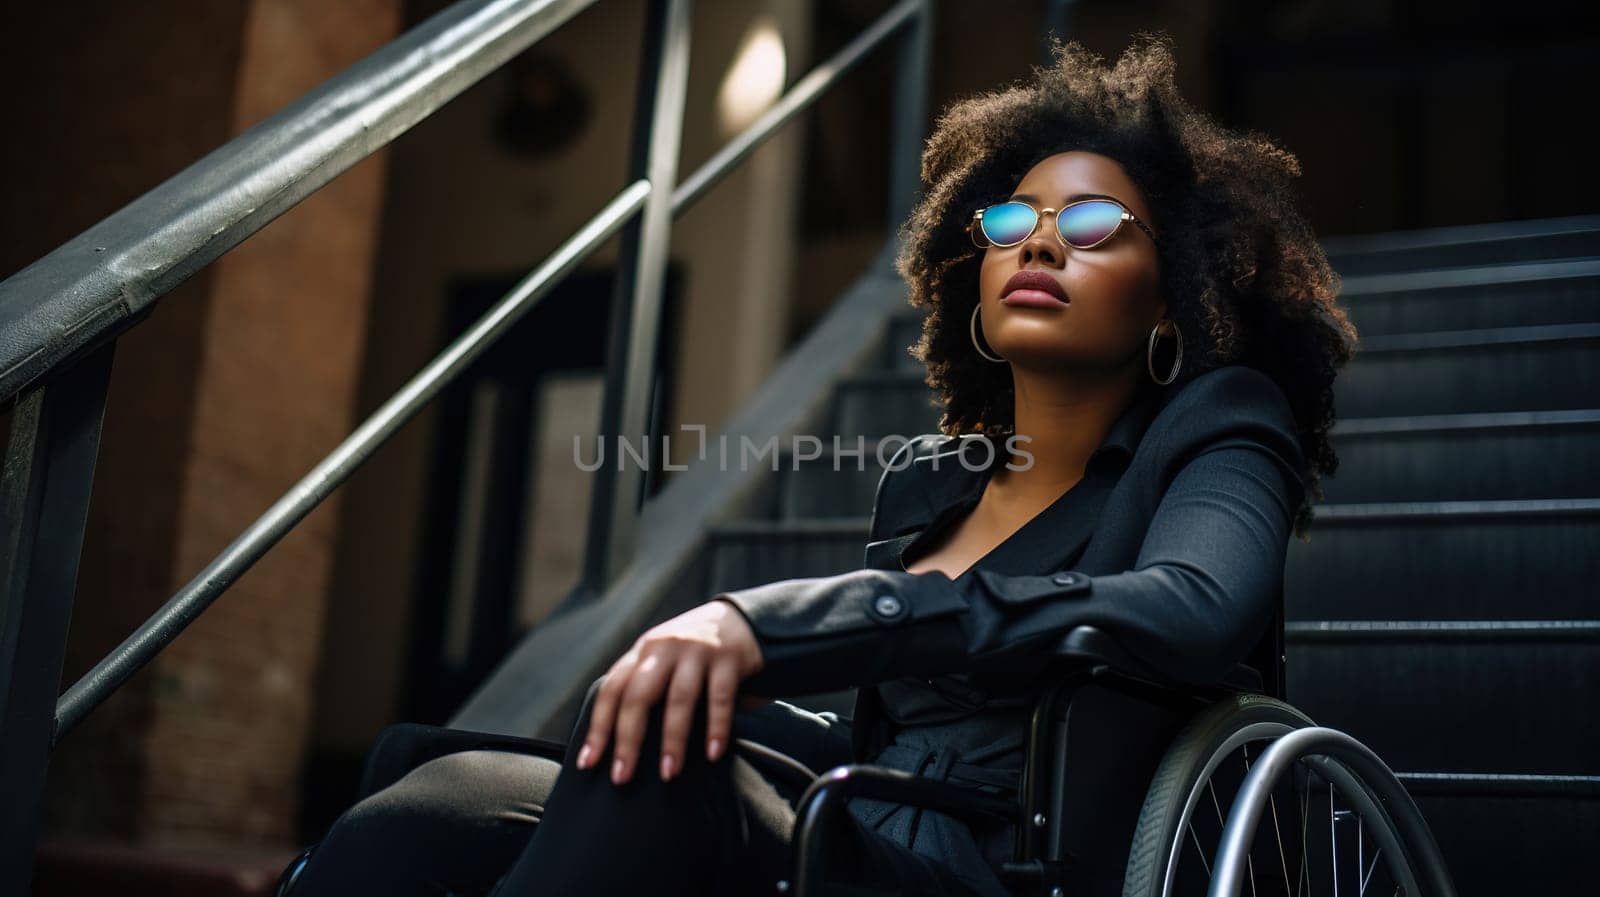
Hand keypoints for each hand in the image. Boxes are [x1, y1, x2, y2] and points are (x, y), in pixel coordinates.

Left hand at [574, 598, 764, 784]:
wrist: (743, 618)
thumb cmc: (694, 651)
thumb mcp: (662, 657)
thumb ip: (644, 684)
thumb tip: (620, 741)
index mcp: (643, 651)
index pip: (612, 689)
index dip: (598, 727)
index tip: (589, 762)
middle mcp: (665, 647)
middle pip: (638, 696)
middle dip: (628, 740)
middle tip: (622, 776)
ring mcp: (697, 651)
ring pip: (678, 699)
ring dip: (672, 740)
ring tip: (668, 773)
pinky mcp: (728, 658)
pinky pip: (720, 698)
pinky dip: (716, 728)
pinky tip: (713, 754)